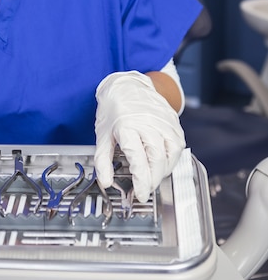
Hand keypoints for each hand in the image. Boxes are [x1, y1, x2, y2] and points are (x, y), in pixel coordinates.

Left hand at [94, 71, 184, 202]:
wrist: (127, 85)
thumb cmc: (113, 110)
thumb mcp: (102, 135)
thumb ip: (103, 161)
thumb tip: (105, 182)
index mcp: (127, 126)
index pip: (138, 159)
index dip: (141, 180)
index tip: (140, 194)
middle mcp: (148, 123)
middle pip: (157, 158)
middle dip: (153, 179)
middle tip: (145, 189)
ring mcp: (163, 121)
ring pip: (171, 153)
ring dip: (164, 170)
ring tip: (153, 176)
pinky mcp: (173, 120)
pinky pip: (178, 145)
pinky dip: (172, 158)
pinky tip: (162, 162)